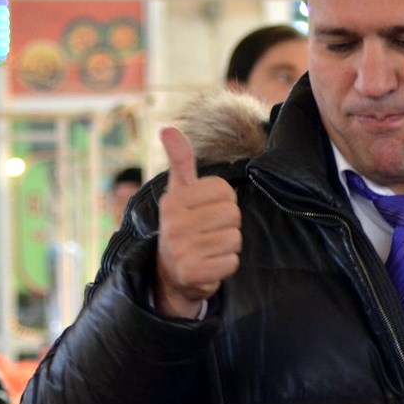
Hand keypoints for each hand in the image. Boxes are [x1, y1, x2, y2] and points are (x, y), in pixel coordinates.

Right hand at [155, 127, 241, 317]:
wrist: (170, 275)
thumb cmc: (183, 226)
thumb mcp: (180, 193)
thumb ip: (180, 161)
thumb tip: (168, 128)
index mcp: (173, 201)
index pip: (225, 191)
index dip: (224, 202)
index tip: (206, 212)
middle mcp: (173, 224)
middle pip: (233, 214)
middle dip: (228, 225)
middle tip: (208, 233)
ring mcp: (181, 250)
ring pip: (235, 238)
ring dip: (228, 246)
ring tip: (209, 248)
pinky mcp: (192, 273)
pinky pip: (232, 262)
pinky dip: (226, 265)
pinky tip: (210, 265)